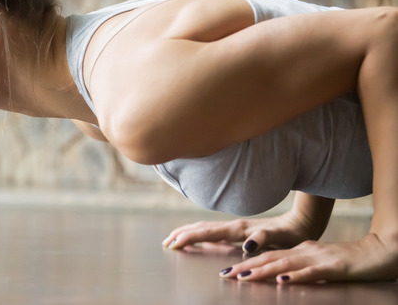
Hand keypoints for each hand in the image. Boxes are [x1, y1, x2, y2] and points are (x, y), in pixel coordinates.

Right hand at [162, 211, 319, 253]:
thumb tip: (247, 243)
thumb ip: (262, 238)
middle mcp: (234, 226)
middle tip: (165, 242)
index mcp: (239, 229)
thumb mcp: (280, 237)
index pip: (207, 233)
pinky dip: (201, 235)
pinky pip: (213, 232)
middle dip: (182, 234)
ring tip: (174, 238)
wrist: (301, 223)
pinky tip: (199, 239)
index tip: (173, 244)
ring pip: (205, 228)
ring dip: (188, 233)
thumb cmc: (290, 234)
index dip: (189, 238)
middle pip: (201, 228)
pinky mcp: (239, 230)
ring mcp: (235, 227)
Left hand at [218, 233, 397, 282]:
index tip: (226, 271)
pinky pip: (312, 272)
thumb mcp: (318, 261)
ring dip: (263, 271)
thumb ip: (300, 265)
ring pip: (286, 264)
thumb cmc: (349, 260)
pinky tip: (283, 281)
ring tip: (244, 277)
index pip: (268, 256)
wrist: (379, 251)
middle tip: (225, 274)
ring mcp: (319, 258)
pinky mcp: (334, 267)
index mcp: (300, 249)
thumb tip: (280, 275)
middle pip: (271, 258)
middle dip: (246, 266)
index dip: (246, 263)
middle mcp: (305, 251)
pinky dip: (296, 277)